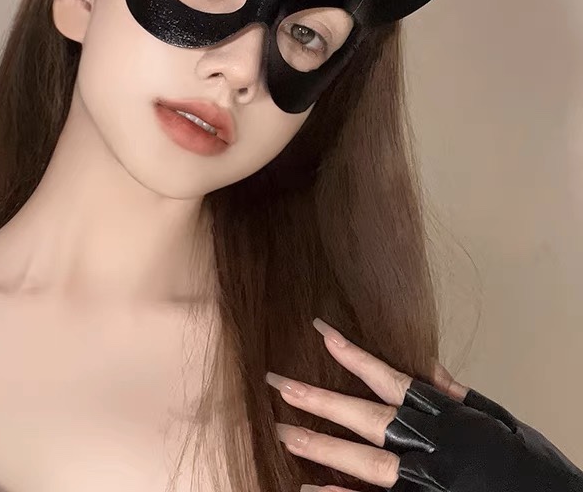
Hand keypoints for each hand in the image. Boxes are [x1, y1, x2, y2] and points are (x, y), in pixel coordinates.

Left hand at [266, 317, 582, 490]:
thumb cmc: (527, 464)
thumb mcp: (495, 418)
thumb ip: (454, 393)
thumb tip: (426, 365)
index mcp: (445, 416)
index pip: (388, 377)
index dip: (352, 354)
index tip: (320, 330)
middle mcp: (430, 446)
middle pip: (364, 418)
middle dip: (319, 400)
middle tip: (278, 384)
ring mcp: (425, 483)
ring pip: (363, 463)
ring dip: (319, 447)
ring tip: (281, 433)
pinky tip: (308, 489)